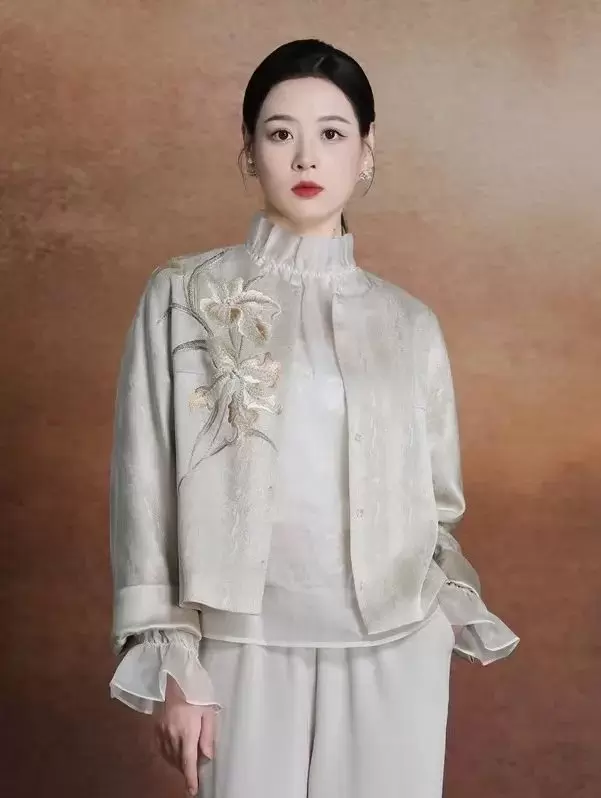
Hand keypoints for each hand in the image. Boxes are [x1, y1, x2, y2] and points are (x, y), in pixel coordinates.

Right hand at [154, 674, 216, 795]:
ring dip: (178, 762)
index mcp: (187, 732)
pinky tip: (175, 751)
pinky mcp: (156, 729)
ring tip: (187, 758)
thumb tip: (207, 757)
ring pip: (170, 756)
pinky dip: (169, 754)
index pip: (189, 761)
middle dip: (187, 769)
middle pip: (179, 761)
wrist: (177, 681)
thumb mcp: (208, 713)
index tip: (192, 791)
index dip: (190, 778)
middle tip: (194, 769)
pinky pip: (162, 748)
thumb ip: (208, 735)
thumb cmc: (197, 696)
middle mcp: (173, 736)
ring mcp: (162, 733)